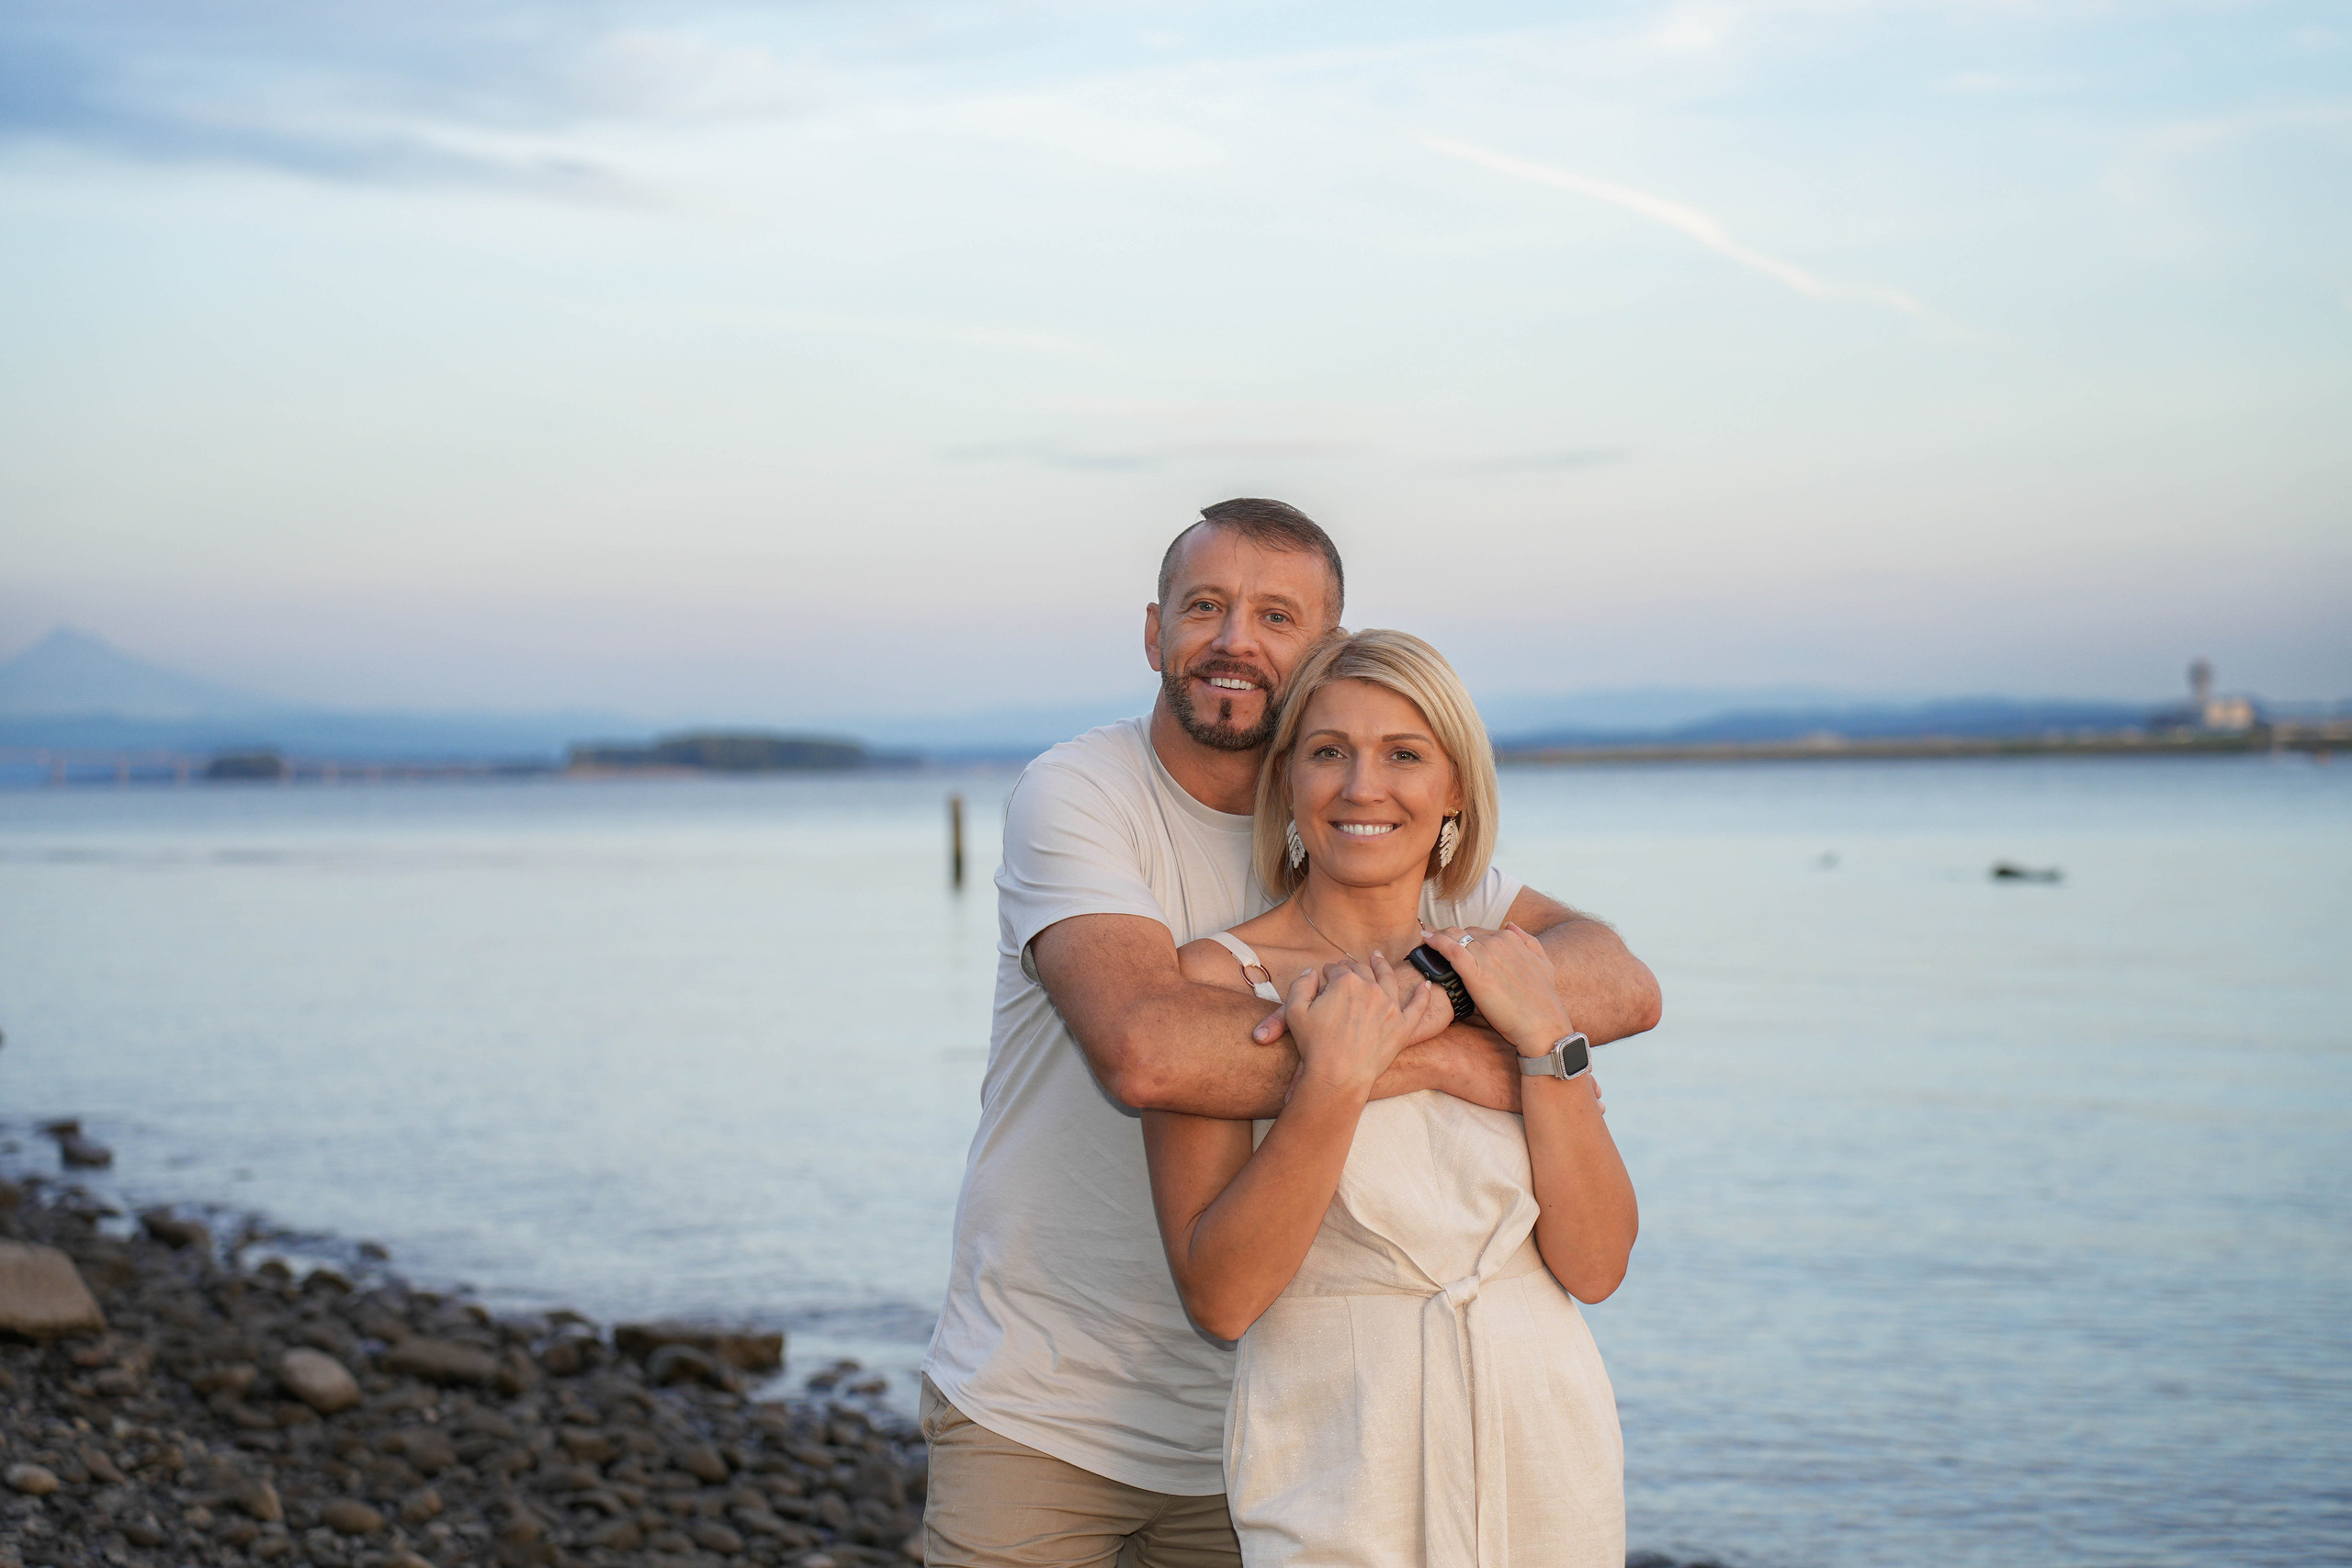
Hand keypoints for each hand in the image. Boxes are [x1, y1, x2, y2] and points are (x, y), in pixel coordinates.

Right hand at [1282, 956, 1424, 1096]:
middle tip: (1346, 968)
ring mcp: (1390, 1006)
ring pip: (1388, 978)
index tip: (1326, 974)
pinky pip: (1418, 1006)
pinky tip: (1426, 985)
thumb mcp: (1295, 1012)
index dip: (1329, 972)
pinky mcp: (1403, 1026)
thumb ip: (1301, 984)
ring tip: (1378, 958)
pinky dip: (1423, 994)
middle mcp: (1371, 988)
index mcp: (1345, 982)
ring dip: (1382, 966)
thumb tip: (1312, 971)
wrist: (1338, 1077)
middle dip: (1351, 967)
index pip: (1336, 969)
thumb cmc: (1315, 1047)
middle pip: (1361, 970)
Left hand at [1422, 923, 1574, 1057]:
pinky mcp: (1475, 972)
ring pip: (1455, 937)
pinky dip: (1436, 941)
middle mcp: (1498, 942)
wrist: (1542, 1025)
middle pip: (1464, 933)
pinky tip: (1426, 940)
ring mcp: (1486, 955)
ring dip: (1438, 936)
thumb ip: (1528, 942)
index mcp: (1511, 940)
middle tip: (1433, 941)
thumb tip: (1510, 925)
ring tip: (1426, 939)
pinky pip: (1451, 949)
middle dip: (1449, 935)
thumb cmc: (1542, 1001)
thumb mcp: (1544, 964)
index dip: (1463, 936)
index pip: (1478, 932)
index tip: (1450, 939)